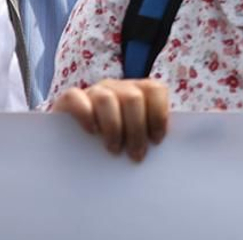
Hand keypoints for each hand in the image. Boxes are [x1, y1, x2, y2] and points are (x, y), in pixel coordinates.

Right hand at [52, 79, 169, 161]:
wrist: (74, 141)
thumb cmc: (114, 140)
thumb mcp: (135, 134)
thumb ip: (150, 133)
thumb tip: (172, 147)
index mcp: (138, 91)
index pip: (155, 89)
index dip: (158, 114)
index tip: (157, 140)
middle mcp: (117, 86)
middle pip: (132, 98)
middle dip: (137, 129)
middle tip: (136, 155)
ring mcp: (93, 91)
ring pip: (106, 99)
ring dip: (114, 127)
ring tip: (115, 150)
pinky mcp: (69, 99)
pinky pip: (76, 98)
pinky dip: (86, 115)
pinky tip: (92, 132)